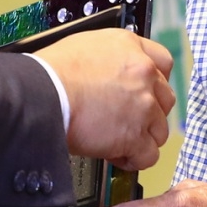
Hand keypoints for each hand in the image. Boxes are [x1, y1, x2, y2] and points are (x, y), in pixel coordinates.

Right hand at [34, 29, 173, 169]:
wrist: (42, 94)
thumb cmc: (49, 73)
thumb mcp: (83, 47)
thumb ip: (108, 61)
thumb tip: (107, 76)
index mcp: (129, 47)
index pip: (163, 62)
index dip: (154, 83)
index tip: (146, 93)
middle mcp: (143, 73)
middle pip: (165, 99)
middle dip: (149, 114)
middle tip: (127, 121)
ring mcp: (144, 105)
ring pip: (159, 130)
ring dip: (141, 138)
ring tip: (117, 141)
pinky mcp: (136, 135)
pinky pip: (149, 155)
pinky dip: (134, 160)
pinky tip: (116, 155)